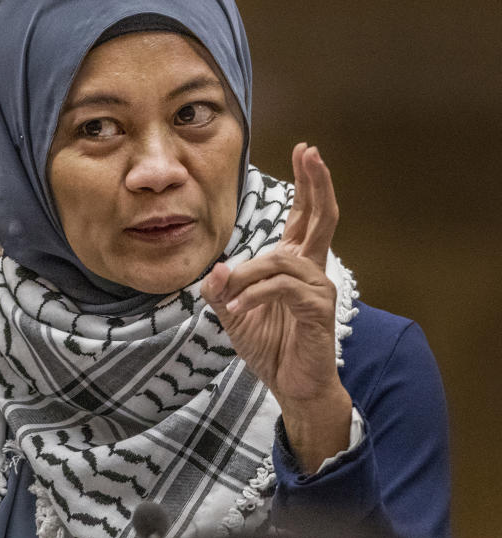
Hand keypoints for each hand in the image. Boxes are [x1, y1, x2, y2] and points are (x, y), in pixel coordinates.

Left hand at [202, 144, 350, 471]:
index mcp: (294, 265)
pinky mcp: (318, 310)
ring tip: (227, 296)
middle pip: (322, 217)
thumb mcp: (233, 312)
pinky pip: (282, 288)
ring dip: (247, 274)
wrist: (291, 385)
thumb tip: (216, 269)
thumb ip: (221, 289)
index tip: (306, 152)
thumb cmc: (269, 346)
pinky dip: (254, 294)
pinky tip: (238, 308)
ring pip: (280, 260)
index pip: (305, 216)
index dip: (308, 184)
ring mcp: (318, 288)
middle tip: (310, 152)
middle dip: (315, 182)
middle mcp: (311, 270)